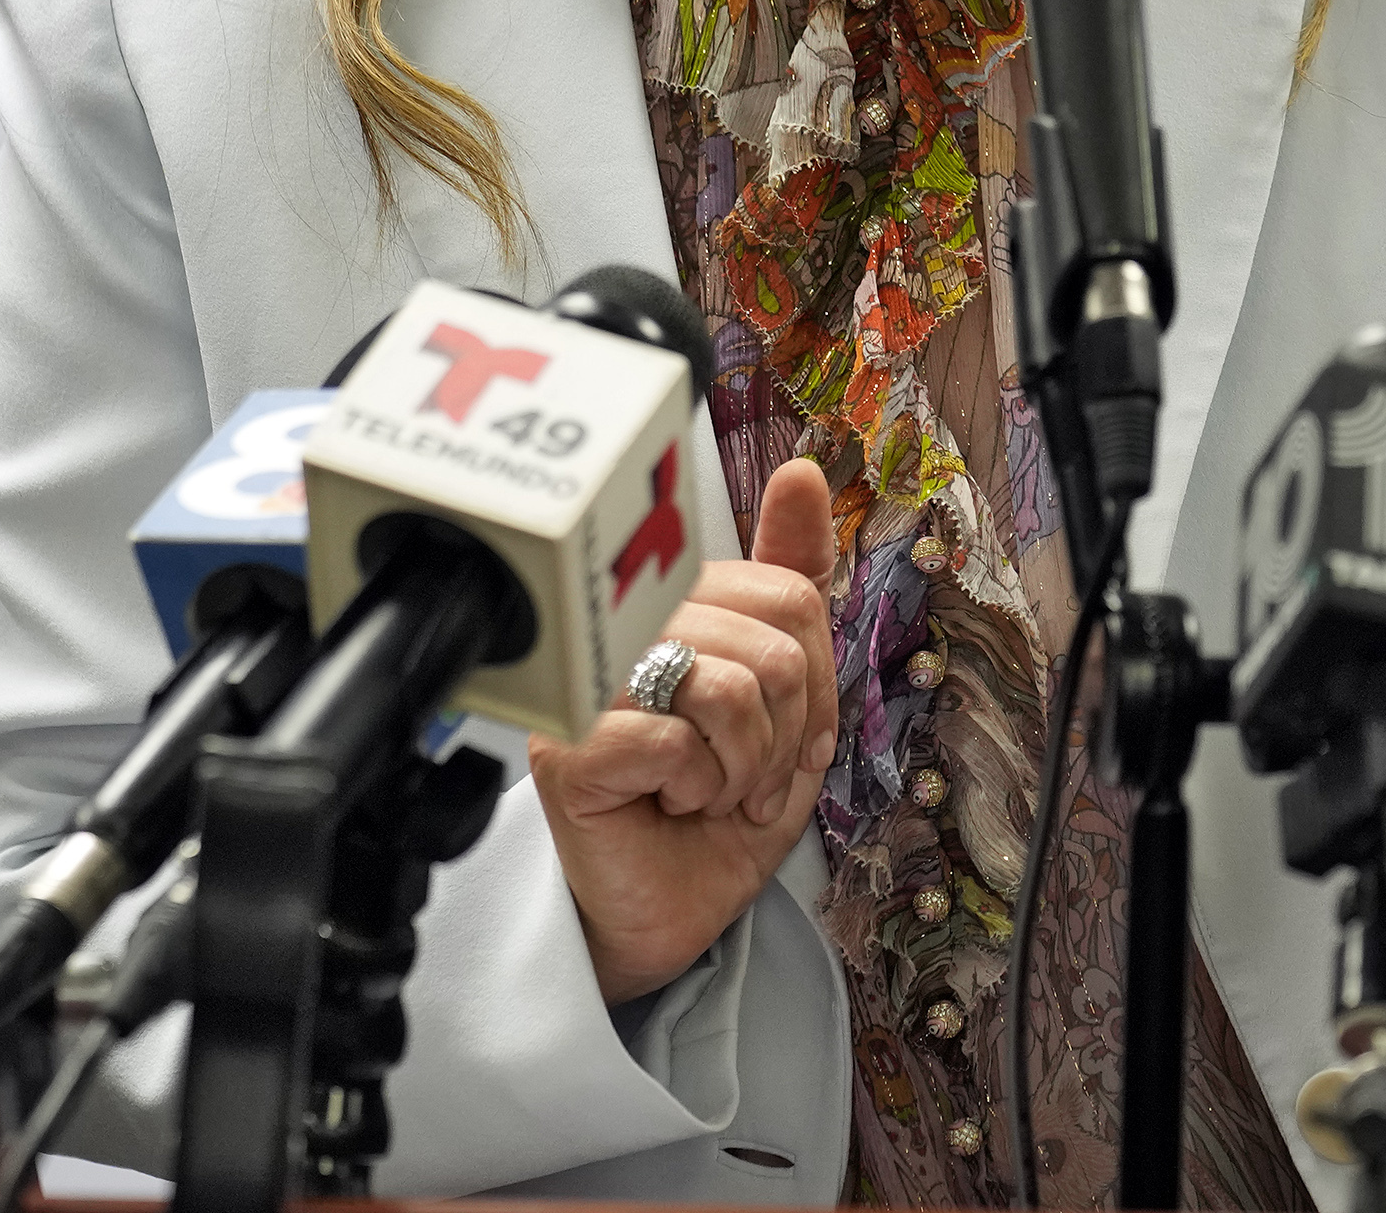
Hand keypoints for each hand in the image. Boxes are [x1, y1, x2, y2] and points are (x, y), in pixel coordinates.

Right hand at [532, 456, 841, 1005]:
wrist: (666, 912)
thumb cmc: (716, 813)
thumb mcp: (785, 699)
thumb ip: (794, 584)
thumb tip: (799, 472)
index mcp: (681, 604)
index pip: (792, 596)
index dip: (817, 682)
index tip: (793, 733)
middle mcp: (630, 630)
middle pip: (775, 644)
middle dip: (788, 734)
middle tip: (750, 777)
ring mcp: (592, 686)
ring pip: (732, 688)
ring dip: (747, 766)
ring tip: (713, 791)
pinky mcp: (568, 747)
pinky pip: (677, 741)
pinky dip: (698, 788)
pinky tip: (670, 802)